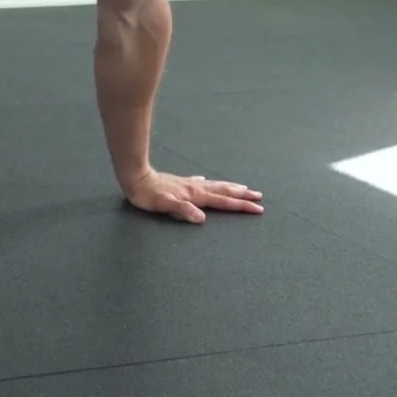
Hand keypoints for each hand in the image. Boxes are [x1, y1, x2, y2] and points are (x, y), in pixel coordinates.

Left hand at [124, 169, 263, 222]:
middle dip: (243, 195)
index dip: (241, 206)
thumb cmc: (148, 195)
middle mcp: (196, 188)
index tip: (258, 209)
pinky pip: (201, 183)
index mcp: (195, 195)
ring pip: (215, 186)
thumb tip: (201, 218)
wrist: (136, 178)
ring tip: (243, 187)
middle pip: (224, 192)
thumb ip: (183, 210)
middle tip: (259, 197)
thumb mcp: (164, 205)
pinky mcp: (181, 183)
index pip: (223, 202)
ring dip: (231, 188)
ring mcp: (189, 184)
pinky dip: (209, 184)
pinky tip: (207, 182)